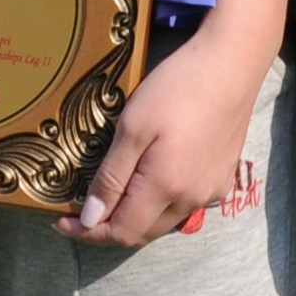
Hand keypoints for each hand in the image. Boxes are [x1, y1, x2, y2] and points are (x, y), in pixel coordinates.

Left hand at [64, 24, 272, 244]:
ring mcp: (211, 190)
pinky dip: (160, 203)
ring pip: (164, 221)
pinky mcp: (224, 176)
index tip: (63, 221)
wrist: (232, 63)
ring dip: (135, 216)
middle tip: (82, 210)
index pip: (121, 232)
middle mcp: (191, 199)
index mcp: (165, 188)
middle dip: (109, 227)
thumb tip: (91, 219)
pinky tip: (151, 180)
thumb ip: (112, 177)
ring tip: (113, 193)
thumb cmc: (178, 87)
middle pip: (143, 233)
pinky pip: (186, 204)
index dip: (89, 233)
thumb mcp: (132, 127)